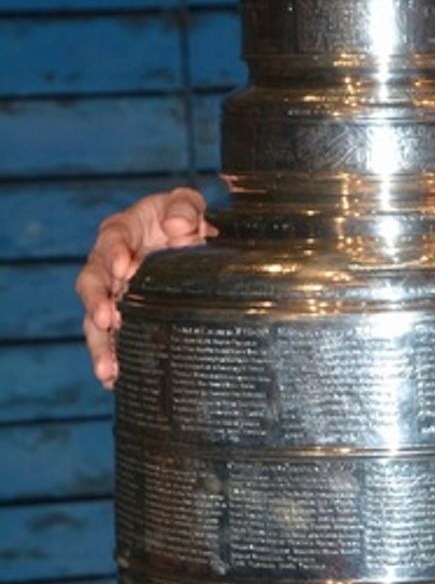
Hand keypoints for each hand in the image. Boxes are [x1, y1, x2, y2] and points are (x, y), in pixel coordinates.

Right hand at [75, 188, 214, 386]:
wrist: (193, 243)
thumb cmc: (185, 218)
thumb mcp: (187, 203)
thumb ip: (184, 207)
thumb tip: (178, 227)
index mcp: (121, 231)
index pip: (111, 240)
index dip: (113, 254)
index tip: (123, 268)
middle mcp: (109, 264)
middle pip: (92, 283)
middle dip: (96, 303)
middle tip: (105, 320)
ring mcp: (113, 294)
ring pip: (96, 319)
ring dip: (100, 344)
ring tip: (107, 369)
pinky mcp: (122, 318)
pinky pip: (112, 339)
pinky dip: (111, 359)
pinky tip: (114, 380)